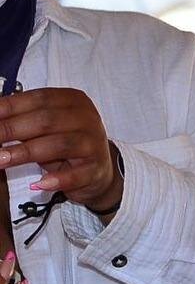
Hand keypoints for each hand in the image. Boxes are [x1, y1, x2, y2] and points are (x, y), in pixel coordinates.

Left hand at [0, 88, 121, 213]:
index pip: (40, 99)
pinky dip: (56, 179)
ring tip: (1, 160)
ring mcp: (94, 143)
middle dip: (11, 129)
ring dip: (25, 153)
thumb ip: (22, 119)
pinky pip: (75, 174)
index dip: (11, 107)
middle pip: (46, 120)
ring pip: (58, 145)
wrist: (97, 170)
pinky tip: (38, 184)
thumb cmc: (64, 144)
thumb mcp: (45, 128)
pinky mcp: (96, 168)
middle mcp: (87, 118)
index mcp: (73, 101)